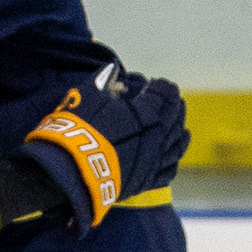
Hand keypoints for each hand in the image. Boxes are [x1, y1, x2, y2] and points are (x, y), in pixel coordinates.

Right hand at [20, 67, 186, 232]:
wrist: (71, 170)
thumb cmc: (78, 129)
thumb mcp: (87, 96)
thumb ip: (102, 80)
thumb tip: (112, 69)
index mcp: (146, 113)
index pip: (163, 94)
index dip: (162, 86)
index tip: (156, 83)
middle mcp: (156, 136)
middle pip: (174, 117)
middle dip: (174, 105)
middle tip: (172, 99)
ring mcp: (154, 161)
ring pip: (176, 144)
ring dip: (179, 131)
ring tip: (180, 126)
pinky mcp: (146, 182)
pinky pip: (168, 171)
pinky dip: (173, 160)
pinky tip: (172, 155)